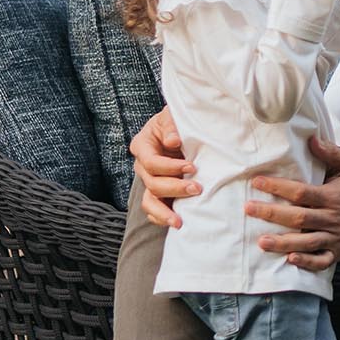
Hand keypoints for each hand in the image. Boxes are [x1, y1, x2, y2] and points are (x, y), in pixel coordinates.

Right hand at [131, 106, 198, 226]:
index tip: (191, 167)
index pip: (151, 161)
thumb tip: (173, 141)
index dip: (169, 167)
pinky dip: (162, 218)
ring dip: (164, 212)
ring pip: (149, 202)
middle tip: (197, 188)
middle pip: (152, 183)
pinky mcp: (157, 193)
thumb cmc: (176, 122)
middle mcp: (142, 166)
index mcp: (142, 145)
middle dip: (175, 188)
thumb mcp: (172, 116)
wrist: (181, 132)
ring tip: (180, 222)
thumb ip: (172, 125)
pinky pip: (153, 211)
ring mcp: (149, 181)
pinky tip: (176, 223)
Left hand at [246, 136, 339, 270]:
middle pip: (300, 217)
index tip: (257, 182)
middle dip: (272, 214)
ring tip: (261, 241)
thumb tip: (311, 138)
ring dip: (283, 242)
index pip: (302, 192)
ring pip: (308, 242)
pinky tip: (289, 259)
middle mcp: (334, 218)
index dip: (279, 187)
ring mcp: (336, 237)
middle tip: (249, 209)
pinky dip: (307, 262)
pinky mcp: (337, 253)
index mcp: (333, 196)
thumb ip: (330, 153)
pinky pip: (322, 261)